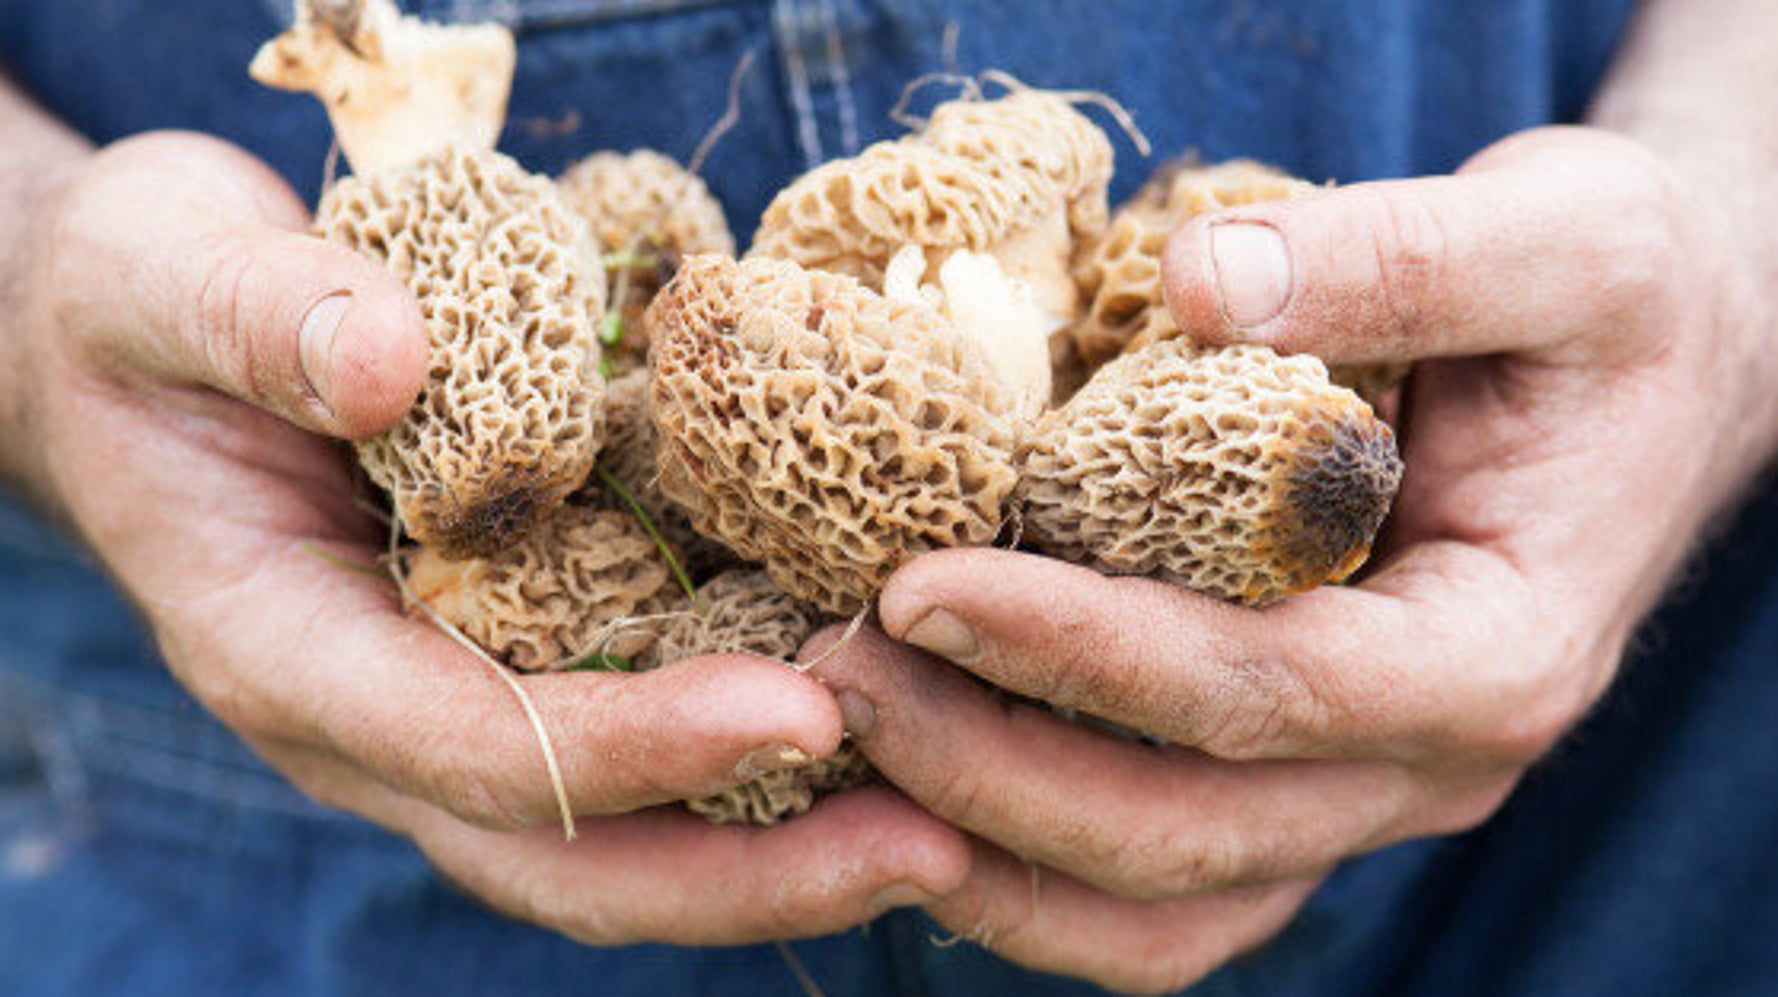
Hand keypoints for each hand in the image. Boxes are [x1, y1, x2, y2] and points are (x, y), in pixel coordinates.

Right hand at [11, 131, 967, 943]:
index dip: (633, 748)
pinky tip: (888, 720)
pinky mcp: (520, 655)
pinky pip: (645, 740)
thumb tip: (385, 364)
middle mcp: (381, 714)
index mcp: (287, 652)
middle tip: (936, 843)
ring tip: (954, 816)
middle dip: (752, 865)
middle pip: (570, 852)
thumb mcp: (164, 267)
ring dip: (784, 842)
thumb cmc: (148, 303)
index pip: (471, 747)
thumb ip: (256, 314)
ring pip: (622, 831)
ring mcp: (454, 700)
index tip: (802, 714)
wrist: (151, 340)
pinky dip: (762, 752)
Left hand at [805, 126, 1777, 991]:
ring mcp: (1358, 796)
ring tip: (843, 735)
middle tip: (834, 665)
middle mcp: (1428, 765)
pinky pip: (1156, 887)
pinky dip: (1027, 864)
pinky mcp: (1296, 785)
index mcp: (1495, 653)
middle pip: (1186, 827)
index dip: (1082, 652)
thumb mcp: (1565, 239)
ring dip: (989, 844)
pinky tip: (914, 784)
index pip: (1265, 693)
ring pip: (1160, 902)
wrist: (1647, 381)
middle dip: (991, 761)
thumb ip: (1403, 257)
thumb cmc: (1608, 313)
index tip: (917, 584)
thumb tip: (1201, 280)